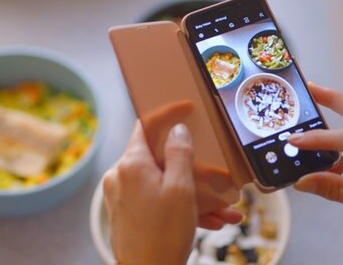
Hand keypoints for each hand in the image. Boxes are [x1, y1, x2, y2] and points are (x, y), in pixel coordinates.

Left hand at [103, 122, 241, 264]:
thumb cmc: (163, 234)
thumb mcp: (181, 189)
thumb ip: (179, 153)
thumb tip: (177, 130)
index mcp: (131, 164)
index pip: (145, 125)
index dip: (166, 114)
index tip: (185, 108)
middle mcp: (120, 176)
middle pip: (158, 158)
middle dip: (190, 166)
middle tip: (212, 171)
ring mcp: (121, 196)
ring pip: (161, 183)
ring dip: (192, 192)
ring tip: (222, 207)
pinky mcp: (125, 213)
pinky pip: (156, 200)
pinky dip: (179, 206)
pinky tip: (210, 220)